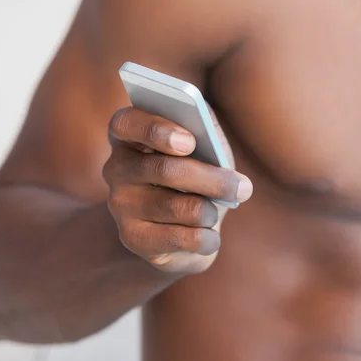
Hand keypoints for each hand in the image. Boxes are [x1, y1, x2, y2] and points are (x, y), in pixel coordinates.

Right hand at [103, 105, 252, 273]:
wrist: (192, 229)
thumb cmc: (200, 176)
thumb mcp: (206, 148)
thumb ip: (205, 129)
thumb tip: (207, 128)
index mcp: (130, 135)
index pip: (127, 122)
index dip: (155, 130)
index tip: (189, 141)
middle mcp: (117, 168)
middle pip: (165, 170)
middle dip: (211, 180)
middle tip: (244, 188)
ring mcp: (120, 205)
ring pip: (176, 206)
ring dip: (209, 211)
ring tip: (216, 213)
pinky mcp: (132, 237)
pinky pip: (179, 238)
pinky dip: (206, 238)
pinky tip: (209, 236)